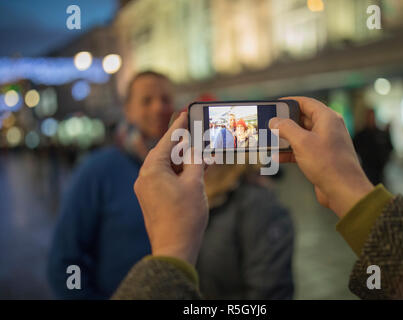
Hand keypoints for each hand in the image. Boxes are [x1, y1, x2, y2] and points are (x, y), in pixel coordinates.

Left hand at [134, 112, 207, 265]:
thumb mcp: (195, 183)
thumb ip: (195, 160)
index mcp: (152, 169)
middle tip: (203, 139)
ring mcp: (147, 189)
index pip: (167, 140)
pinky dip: (182, 174)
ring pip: (169, 167)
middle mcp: (145, 177)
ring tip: (206, 158)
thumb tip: (195, 148)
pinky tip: (197, 172)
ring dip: (187, 162)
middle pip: (168, 153)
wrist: (174, 248)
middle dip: (187, 147)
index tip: (185, 113)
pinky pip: (167, 179)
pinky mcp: (153, 199)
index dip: (179, 126)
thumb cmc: (185, 216)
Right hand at [269, 97, 373, 217]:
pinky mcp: (322, 157)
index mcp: (327, 118)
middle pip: (303, 119)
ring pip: (301, 135)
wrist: (343, 190)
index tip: (276, 104)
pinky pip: (303, 149)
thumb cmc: (327, 164)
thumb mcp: (302, 142)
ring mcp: (325, 143)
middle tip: (270, 124)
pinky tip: (278, 157)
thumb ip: (286, 128)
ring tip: (270, 141)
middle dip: (285, 123)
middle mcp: (328, 128)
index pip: (306, 103)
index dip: (290, 102)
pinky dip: (291, 152)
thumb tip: (274, 121)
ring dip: (286, 139)